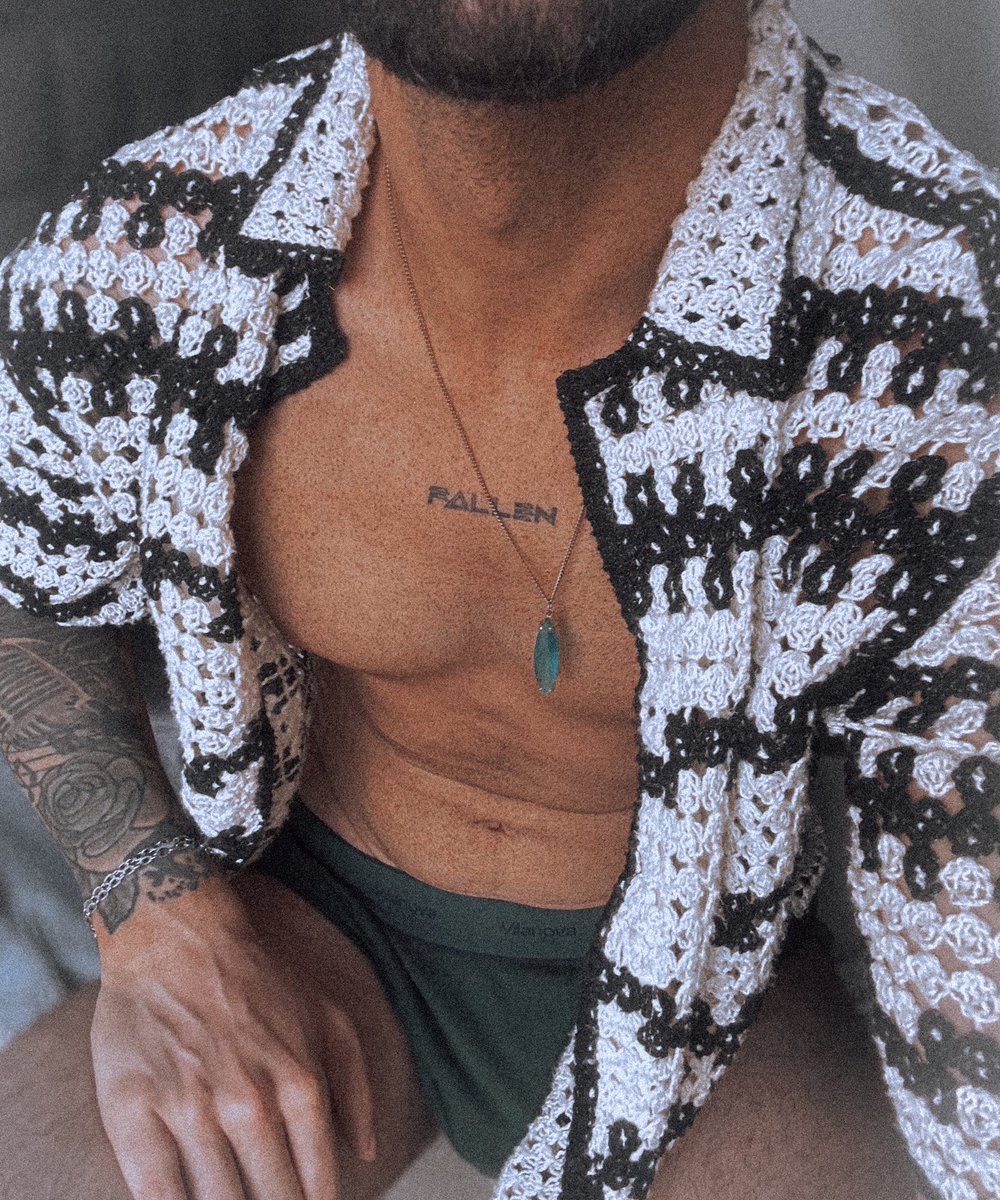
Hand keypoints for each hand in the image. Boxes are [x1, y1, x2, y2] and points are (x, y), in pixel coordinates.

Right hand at [90, 883, 375, 1199]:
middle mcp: (250, 1105)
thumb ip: (356, 1084)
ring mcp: (190, 1110)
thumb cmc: (257, 977)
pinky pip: (156, 1193)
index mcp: (300, 1086)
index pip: (314, 1185)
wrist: (177, 935)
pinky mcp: (134, 1112)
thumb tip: (366, 1152)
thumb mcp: (328, 1016)